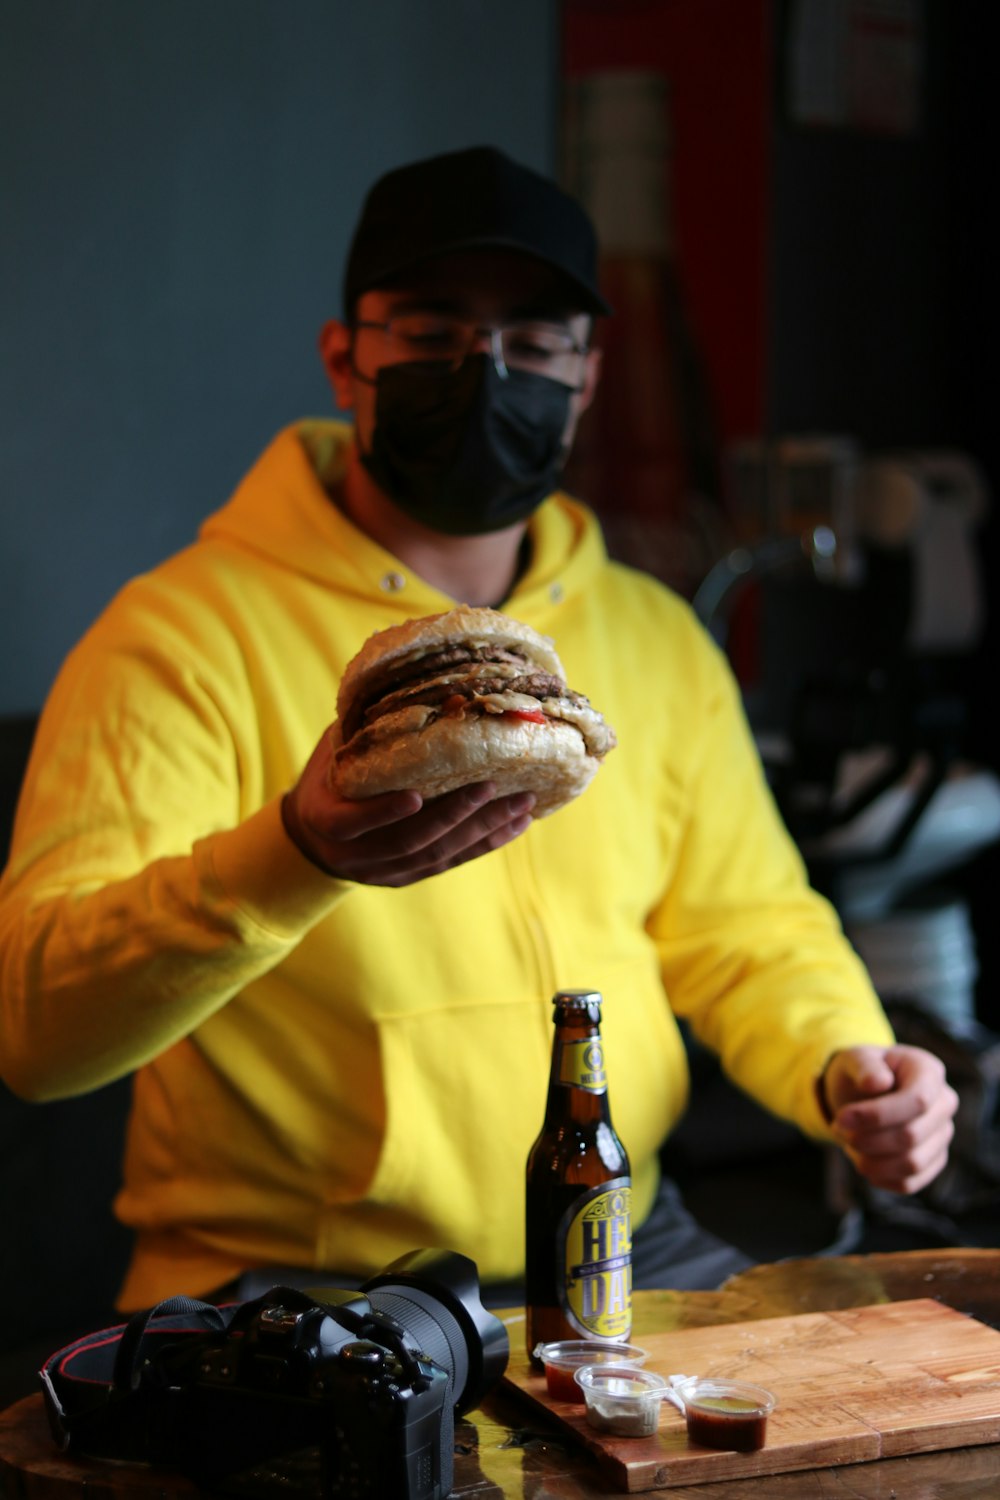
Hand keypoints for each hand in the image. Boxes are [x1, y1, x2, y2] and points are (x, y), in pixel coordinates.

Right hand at [281, 729, 534, 886]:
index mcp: (326, 820)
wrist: (314, 837)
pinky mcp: (410, 877)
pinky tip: (517, 824)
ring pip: (438, 855)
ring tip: (521, 803)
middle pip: (410, 842)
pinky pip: (452, 862)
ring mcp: (385, 871)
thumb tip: (411, 690)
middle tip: (491, 785)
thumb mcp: (331, 752)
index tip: (415, 795)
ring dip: (482, 829)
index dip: (382, 812)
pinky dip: (487, 843)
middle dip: (454, 815)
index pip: (351, 822)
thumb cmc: (328, 778)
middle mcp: (355, 854)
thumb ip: (361, 734)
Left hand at [821, 1044, 958, 1194]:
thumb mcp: (855, 1059)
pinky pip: (909, 1183)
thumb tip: (878, 1082)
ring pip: (912, 1164)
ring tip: (848, 1144)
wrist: (861, 1092)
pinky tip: (860, 1159)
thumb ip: (865, 1066)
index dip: (877, 1115)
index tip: (841, 1119)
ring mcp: (942, 1135)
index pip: (917, 1101)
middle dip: (867, 1139)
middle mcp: (944, 1104)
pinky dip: (879, 1177)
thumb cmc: (860, 1072)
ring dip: (871, 1161)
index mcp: (929, 1071)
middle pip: (912, 1136)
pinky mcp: (932, 1161)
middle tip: (837, 1130)